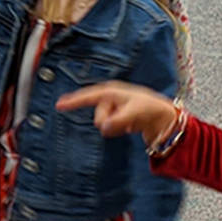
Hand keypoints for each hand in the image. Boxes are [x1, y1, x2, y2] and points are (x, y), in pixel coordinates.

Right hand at [55, 81, 178, 143]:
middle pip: (97, 116)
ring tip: (129, 123)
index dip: (73, 101)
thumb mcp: (133, 114)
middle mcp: (110, 98)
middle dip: (108, 122)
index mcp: (111, 92)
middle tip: (126, 123)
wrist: (163, 117)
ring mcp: (113, 108)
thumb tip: (102, 127)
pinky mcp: (116, 117)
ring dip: (114, 126)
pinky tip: (129, 127)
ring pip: (102, 124)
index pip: (88, 96)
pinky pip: (109, 127)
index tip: (58, 105)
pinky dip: (117, 128)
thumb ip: (117, 121)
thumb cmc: (149, 109)